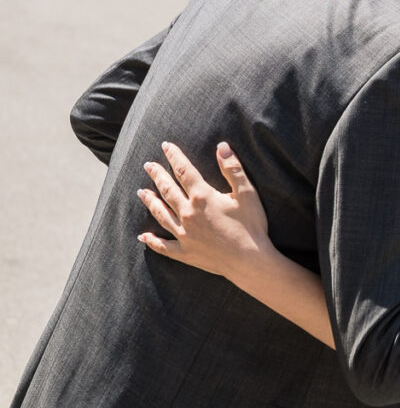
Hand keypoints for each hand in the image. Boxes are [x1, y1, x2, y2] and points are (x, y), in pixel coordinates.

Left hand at [137, 141, 273, 282]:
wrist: (249, 261)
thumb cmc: (252, 226)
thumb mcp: (247, 193)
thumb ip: (233, 169)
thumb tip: (222, 146)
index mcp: (202, 197)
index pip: (184, 170)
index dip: (174, 156)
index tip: (165, 146)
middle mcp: (188, 213)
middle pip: (168, 190)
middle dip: (157, 175)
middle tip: (148, 165)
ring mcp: (184, 234)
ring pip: (161, 214)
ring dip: (150, 202)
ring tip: (141, 192)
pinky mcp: (185, 252)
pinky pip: (163, 246)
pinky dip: (152, 241)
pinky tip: (143, 237)